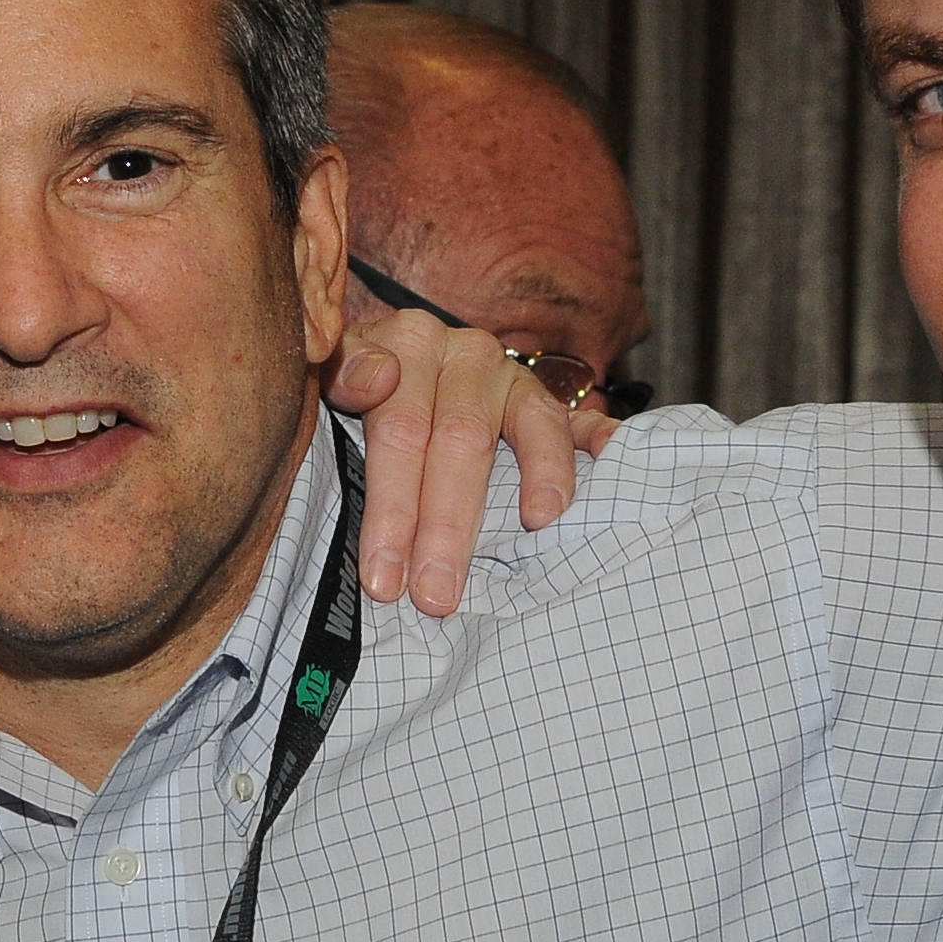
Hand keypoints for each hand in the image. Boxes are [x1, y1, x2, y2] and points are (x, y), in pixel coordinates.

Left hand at [330, 306, 617, 613]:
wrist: (402, 364)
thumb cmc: (360, 393)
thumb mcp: (331, 374)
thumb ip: (340, 372)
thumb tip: (375, 378)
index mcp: (408, 346)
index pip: (399, 432)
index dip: (391, 509)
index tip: (383, 578)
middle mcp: (465, 355)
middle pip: (459, 440)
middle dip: (447, 527)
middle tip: (437, 595)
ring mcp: (512, 377)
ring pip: (527, 428)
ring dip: (536, 482)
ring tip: (534, 530)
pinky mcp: (549, 398)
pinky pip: (580, 418)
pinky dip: (599, 440)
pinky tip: (610, 461)